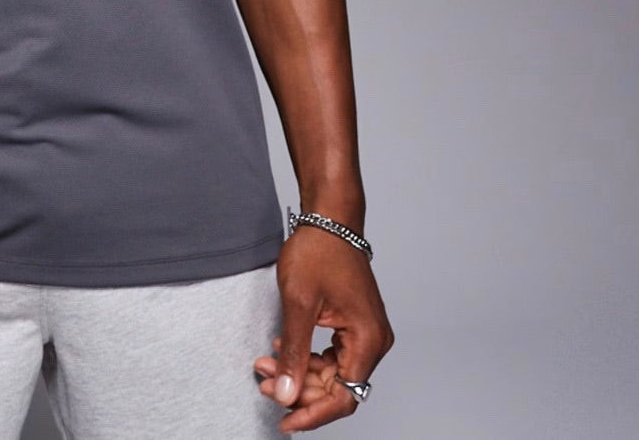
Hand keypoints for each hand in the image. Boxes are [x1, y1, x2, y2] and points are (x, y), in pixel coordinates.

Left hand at [252, 229, 393, 431]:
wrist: (329, 218)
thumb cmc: (319, 251)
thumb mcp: (299, 303)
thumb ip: (293, 352)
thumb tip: (286, 393)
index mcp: (367, 339)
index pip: (345, 396)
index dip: (313, 413)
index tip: (286, 421)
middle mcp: (373, 341)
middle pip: (338, 387)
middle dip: (299, 389)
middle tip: (264, 382)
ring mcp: (365, 333)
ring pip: (332, 372)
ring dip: (299, 372)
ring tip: (266, 365)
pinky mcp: (354, 325)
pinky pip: (332, 355)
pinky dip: (306, 356)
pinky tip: (281, 349)